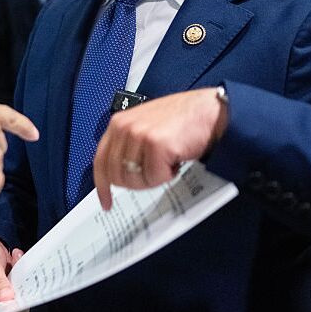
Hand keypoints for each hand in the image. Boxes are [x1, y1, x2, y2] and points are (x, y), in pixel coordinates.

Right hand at [0, 235, 24, 310]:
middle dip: (10, 294)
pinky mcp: (3, 295)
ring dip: (16, 284)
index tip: (9, 300)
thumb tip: (5, 298)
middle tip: (14, 277)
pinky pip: (15, 295)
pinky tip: (13, 264)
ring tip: (12, 262)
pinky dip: (18, 280)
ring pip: (9, 303)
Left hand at [93, 88, 227, 209]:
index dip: (102, 185)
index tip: (106, 201)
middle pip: (117, 176)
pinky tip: (175, 160)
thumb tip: (121, 171)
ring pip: (135, 180)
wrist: (210, 110)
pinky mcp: (156, 144)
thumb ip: (129, 145)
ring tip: (166, 162)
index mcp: (119, 123)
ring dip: (154, 178)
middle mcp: (125, 127)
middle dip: (137, 183)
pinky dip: (167, 175)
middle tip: (154, 175)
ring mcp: (139, 135)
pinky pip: (154, 177)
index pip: (100, 160)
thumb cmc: (183, 119)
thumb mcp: (147, 126)